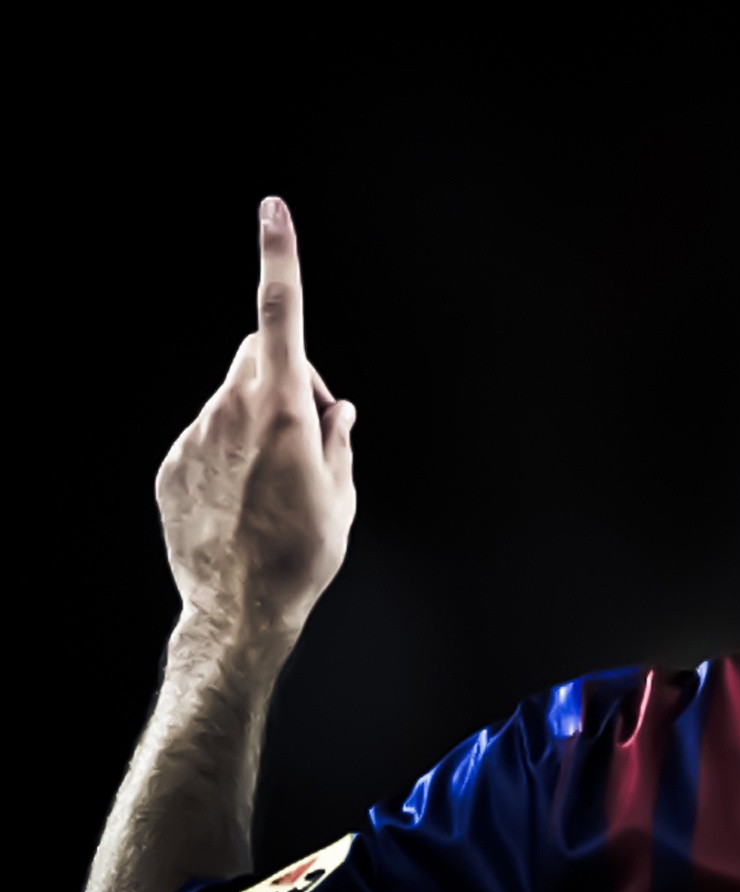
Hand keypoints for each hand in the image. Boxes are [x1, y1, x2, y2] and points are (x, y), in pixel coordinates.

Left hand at [156, 197, 355, 645]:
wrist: (238, 610)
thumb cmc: (304, 554)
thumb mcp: (343, 495)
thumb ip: (339, 438)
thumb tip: (337, 409)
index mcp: (282, 411)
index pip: (281, 315)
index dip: (279, 257)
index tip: (272, 209)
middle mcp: (231, 411)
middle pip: (259, 354)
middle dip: (288, 372)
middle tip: (315, 428)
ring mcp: (195, 437)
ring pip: (232, 398)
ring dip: (258, 419)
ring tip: (278, 482)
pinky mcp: (172, 465)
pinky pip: (207, 436)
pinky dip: (230, 452)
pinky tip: (245, 501)